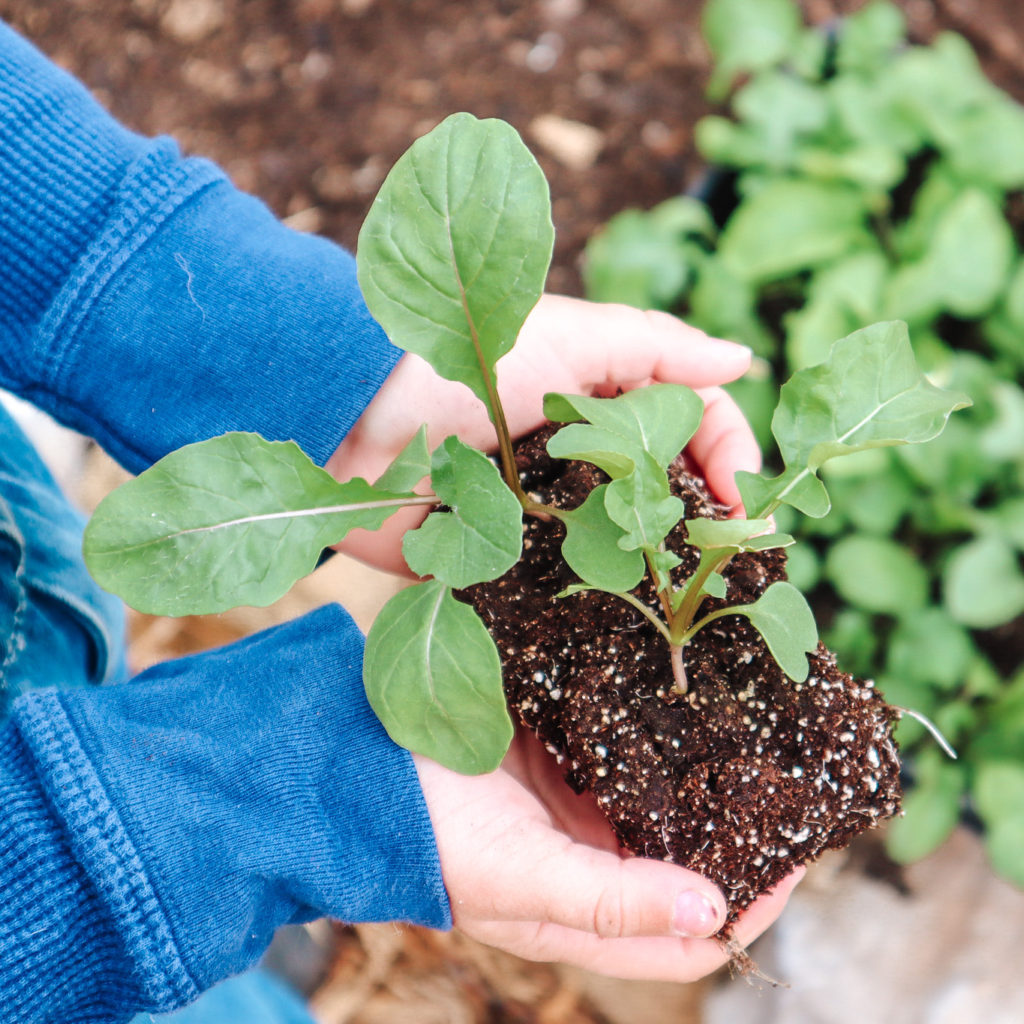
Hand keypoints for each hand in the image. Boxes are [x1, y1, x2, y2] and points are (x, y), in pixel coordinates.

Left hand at [328, 295, 759, 573]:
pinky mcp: (508, 560)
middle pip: (663, 489)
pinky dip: (600, 603)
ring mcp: (547, 513)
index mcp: (600, 397)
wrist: (355, 422)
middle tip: (734, 561)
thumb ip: (656, 348)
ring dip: (661, 567)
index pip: (690, 422)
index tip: (746, 502)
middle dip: (704, 521)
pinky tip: (637, 624)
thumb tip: (742, 359)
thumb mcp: (567, 336)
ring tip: (697, 599)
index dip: (727, 456)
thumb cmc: (460, 363)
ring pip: (623, 544)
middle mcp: (580, 455)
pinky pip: (565, 587)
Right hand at [414, 732, 802, 980]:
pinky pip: (626, 745)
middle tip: (784, 784)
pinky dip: (659, 730)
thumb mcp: (520, 879)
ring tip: (749, 737)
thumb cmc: (429, 834)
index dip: (750, 908)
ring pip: (662, 800)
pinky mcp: (561, 752)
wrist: (356, 762)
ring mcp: (577, 803)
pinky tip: (685, 700)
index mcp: (584, 911)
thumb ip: (609, 901)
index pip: (691, 936)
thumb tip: (713, 911)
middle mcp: (590, 860)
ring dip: (704, 777)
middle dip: (738, 832)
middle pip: (687, 861)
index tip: (796, 857)